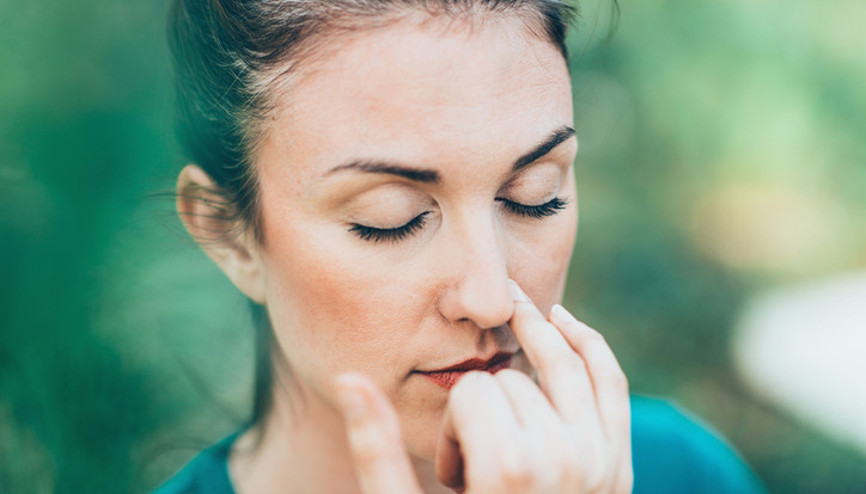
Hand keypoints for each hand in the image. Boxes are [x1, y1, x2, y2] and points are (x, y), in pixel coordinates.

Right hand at [335, 280, 632, 492]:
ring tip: (511, 321)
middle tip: (477, 461)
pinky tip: (563, 321)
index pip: (470, 393)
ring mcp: (599, 460)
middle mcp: (563, 459)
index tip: (452, 475)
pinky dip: (589, 342)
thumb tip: (350, 378)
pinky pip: (611, 381)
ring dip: (534, 338)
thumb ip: (377, 451)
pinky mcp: (620, 463)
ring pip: (565, 360)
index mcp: (508, 471)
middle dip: (485, 409)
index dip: (451, 426)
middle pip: (510, 381)